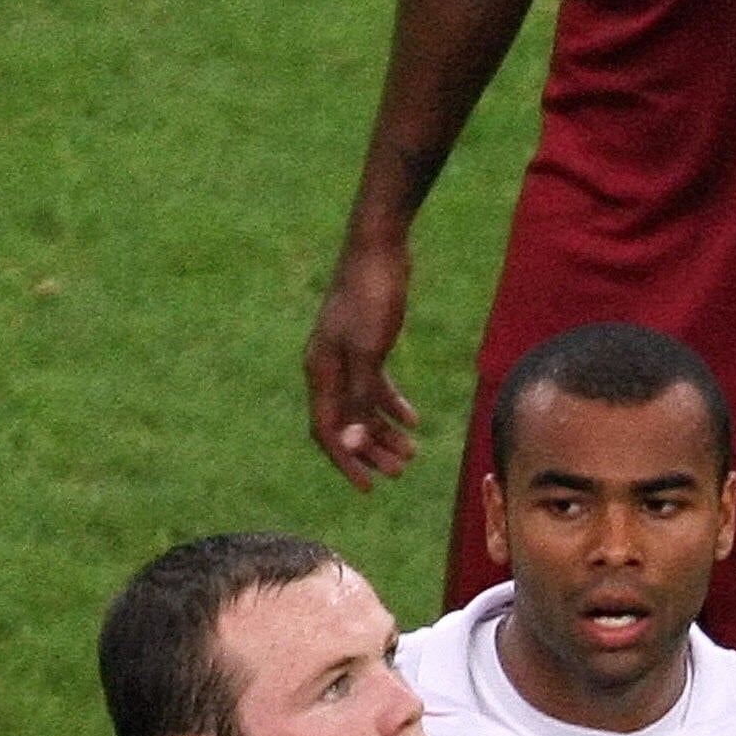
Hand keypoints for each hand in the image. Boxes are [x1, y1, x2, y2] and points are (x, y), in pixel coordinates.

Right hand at [304, 239, 421, 489]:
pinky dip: (392, 405)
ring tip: (413, 453)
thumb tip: (351, 443)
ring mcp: (346, 357)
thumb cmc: (371, 296)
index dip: (348, 461)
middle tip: (401, 472)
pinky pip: (374, 386)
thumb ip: (359, 397)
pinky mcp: (366, 345)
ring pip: (362, 407)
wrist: (379, 247)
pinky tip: (414, 420)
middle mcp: (327, 368)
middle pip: (347, 424)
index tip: (369, 488)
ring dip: (385, 432)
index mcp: (320, 371)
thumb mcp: (368, 351)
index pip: (329, 430)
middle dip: (372, 451)